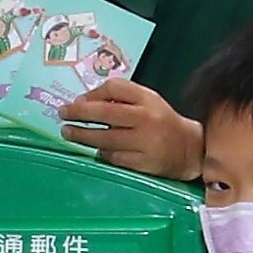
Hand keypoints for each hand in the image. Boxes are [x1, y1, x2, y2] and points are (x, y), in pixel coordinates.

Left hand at [58, 76, 199, 178]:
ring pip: (105, 139)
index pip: (114, 88)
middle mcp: (146, 119)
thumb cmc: (160, 121)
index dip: (92, 94)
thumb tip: (84, 102)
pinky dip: (102, 153)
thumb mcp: (147, 101)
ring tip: (68, 132)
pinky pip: (114, 157)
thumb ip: (120, 96)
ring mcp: (145, 143)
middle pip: (105, 112)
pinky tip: (95, 149)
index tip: (77, 101)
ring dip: (82, 136)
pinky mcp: (143, 164)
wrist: (190, 149)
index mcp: (147, 99)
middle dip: (79, 113)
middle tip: (62, 114)